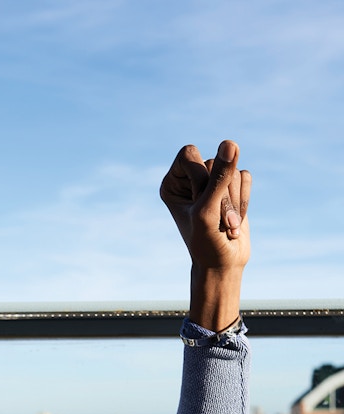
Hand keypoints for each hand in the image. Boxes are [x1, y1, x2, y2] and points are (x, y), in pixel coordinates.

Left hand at [160, 140, 250, 329]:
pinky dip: (244, 199)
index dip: (200, 177)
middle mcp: (190, 179)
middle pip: (213, 161)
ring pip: (232, 169)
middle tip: (217, 222)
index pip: (190, 154)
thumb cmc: (206, 243)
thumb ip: (218, 178)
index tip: (200, 202)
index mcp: (172, 183)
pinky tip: (236, 218)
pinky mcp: (232, 187)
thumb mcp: (208, 211)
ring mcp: (212, 183)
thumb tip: (230, 143)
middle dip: (220, 195)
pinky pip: (245, 176)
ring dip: (234, 201)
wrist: (222, 265)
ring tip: (226, 225)